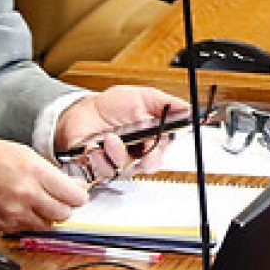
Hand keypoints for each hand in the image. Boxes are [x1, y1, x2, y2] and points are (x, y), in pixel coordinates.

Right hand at [0, 138, 86, 232]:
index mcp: (34, 172)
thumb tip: (69, 185)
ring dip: (47, 216)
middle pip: (64, 214)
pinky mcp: (0, 226)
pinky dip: (27, 221)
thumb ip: (47, 171)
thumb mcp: (22, 152)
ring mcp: (13, 213)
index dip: (79, 196)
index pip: (73, 196)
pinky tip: (18, 207)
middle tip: (59, 199)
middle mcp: (26, 195)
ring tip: (36, 202)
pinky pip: (25, 229)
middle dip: (65, 207)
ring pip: (46, 225)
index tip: (78, 194)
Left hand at [54, 86, 189, 179]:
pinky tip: (95, 148)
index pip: (163, 148)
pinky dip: (99, 159)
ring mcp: (118, 162)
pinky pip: (103, 171)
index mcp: (151, 137)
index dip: (162, 146)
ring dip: (118, 153)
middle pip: (149, 165)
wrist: (82, 110)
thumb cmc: (112, 106)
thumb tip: (188, 108)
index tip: (159, 137)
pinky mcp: (99, 168)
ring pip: (126, 169)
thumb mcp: (142, 97)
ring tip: (109, 138)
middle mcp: (137, 153)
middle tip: (142, 146)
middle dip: (147, 157)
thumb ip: (165, 103)